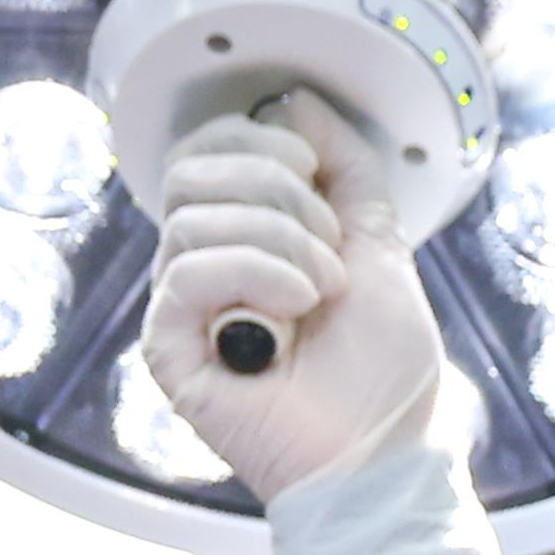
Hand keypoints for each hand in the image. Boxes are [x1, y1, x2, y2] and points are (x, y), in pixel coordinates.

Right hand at [143, 111, 500, 554]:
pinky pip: (186, 274)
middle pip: (192, 171)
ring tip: (322, 291)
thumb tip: (298, 101)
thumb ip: (344, 167)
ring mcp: (183, 310)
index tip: (312, 172)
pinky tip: (294, 311)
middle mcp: (204, 268)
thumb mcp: (379, 240)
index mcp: (245, 237)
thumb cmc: (385, 371)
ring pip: (194, 218)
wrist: (384, 453)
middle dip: (275, 189)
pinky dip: (254, 274)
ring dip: (279, 240)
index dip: (257, 138)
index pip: (208, 148)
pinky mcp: (169, 351)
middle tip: (329, 244)